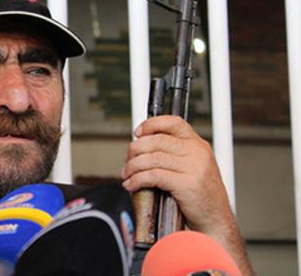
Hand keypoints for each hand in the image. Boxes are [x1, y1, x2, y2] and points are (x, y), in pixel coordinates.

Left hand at [121, 115, 231, 236]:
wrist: (216, 220)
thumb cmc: (200, 197)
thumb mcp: (192, 168)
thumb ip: (173, 155)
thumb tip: (142, 148)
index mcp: (198, 145)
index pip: (173, 123)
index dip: (151, 125)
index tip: (137, 134)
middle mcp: (197, 152)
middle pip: (157, 140)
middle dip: (135, 149)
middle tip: (127, 160)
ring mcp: (194, 167)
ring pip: (152, 158)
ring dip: (133, 166)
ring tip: (127, 175)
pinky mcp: (187, 184)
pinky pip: (154, 176)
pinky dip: (138, 180)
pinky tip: (132, 185)